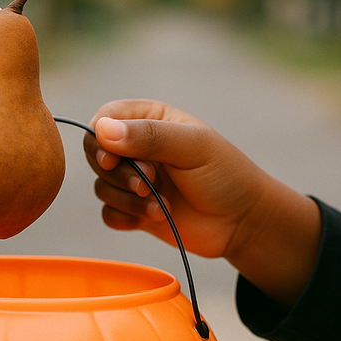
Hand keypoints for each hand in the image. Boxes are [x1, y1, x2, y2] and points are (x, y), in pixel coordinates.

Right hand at [85, 99, 321, 306]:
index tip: (112, 159)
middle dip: (119, 174)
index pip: (105, 118)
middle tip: (149, 183)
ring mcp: (136, 180)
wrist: (243, 222)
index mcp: (150, 120)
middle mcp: (138, 148)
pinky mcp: (135, 211)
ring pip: (103, 187)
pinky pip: (109, 214)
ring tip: (161, 207)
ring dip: (128, 200)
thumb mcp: (192, 147)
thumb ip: (148, 137)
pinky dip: (125, 218)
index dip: (100, 139)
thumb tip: (102, 130)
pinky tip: (153, 217)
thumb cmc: (225, 175)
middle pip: (97, 155)